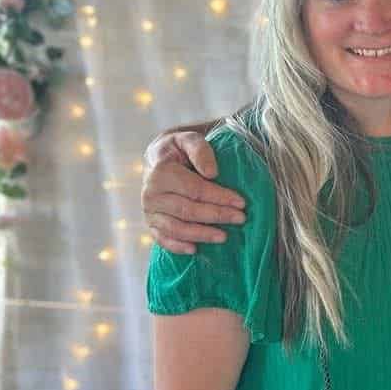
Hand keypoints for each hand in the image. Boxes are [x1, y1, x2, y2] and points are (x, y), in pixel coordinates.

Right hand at [142, 131, 245, 253]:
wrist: (159, 159)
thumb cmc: (179, 150)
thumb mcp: (189, 140)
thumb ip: (200, 151)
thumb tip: (212, 173)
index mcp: (160, 172)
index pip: (195, 189)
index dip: (219, 197)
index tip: (241, 203)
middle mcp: (150, 194)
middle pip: (188, 210)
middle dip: (216, 216)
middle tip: (240, 219)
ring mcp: (149, 211)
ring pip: (176, 228)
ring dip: (201, 235)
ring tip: (224, 237)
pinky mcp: (151, 223)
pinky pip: (162, 239)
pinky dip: (177, 246)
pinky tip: (195, 249)